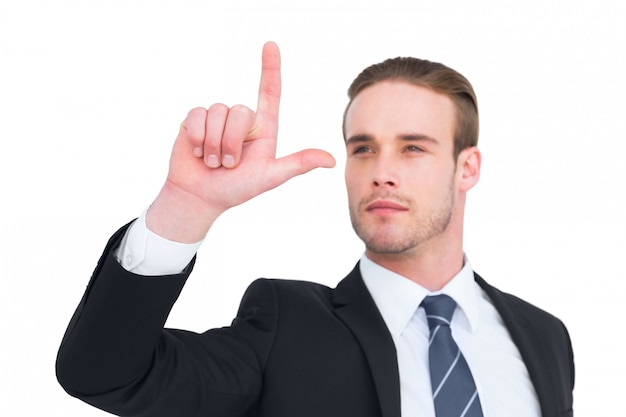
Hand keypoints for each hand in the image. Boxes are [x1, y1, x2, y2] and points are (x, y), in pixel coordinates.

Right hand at [147, 42, 335, 241]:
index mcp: (263, 129)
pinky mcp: (195, 120)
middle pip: (239, 110)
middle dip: (231, 143)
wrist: (200, 197)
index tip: (270, 45)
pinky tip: (196, 151)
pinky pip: (197, 114)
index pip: (269, 93)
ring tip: (212, 161)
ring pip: (217, 112)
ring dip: (213, 144)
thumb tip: (333, 160)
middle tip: (228, 164)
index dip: (270, 68)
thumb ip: (298, 164)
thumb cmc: (236, 189)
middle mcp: (241, 120)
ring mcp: (217, 118)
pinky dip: (197, 137)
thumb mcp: (270, 177)